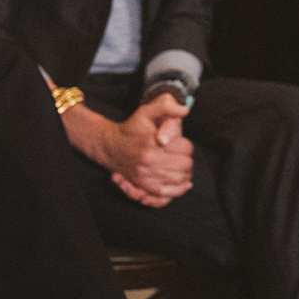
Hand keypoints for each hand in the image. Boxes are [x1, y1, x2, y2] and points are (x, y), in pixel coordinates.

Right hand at [68, 94, 193, 207]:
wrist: (111, 146)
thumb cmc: (131, 128)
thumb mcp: (145, 112)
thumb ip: (166, 107)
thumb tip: (185, 110)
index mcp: (153, 142)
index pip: (186, 148)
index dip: (186, 145)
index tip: (181, 143)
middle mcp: (150, 159)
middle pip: (185, 164)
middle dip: (187, 159)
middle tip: (182, 155)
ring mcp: (146, 174)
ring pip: (179, 178)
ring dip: (185, 173)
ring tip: (183, 167)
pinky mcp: (144, 185)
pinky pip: (167, 192)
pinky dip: (178, 189)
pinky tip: (184, 183)